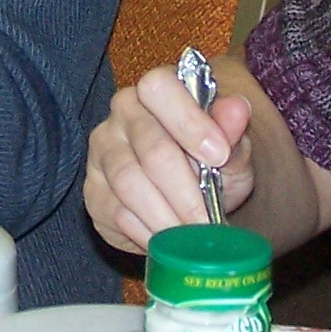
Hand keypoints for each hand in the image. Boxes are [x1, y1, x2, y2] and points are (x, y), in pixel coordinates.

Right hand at [85, 63, 258, 254]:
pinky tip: (170, 242)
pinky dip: (149, 232)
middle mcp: (122, 112)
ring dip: (167, 216)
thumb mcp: (231, 150)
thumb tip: (238, 109)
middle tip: (209, 221)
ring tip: (192, 237)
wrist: (189, 197)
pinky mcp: (93, 190)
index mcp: (156, 90)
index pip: (160, 89)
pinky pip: (117, 213)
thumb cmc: (209, 163)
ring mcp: (102, 151)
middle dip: (186, 191)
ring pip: (130, 184)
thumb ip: (233, 131)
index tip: (219, 156)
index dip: (189, 121)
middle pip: (152, 148)